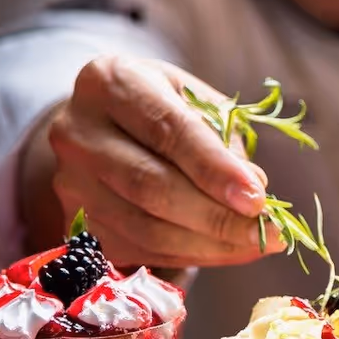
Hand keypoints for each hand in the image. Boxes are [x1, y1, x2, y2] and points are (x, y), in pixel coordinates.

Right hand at [23, 55, 284, 268]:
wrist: (106, 124)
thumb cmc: (163, 104)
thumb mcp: (197, 100)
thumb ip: (224, 137)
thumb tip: (253, 188)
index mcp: (110, 82)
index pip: (167, 130)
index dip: (215, 169)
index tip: (257, 197)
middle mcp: (78, 131)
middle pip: (150, 185)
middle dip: (217, 216)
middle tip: (268, 230)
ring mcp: (70, 182)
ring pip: (144, 227)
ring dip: (209, 244)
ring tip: (256, 243)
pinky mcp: (76, 223)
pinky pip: (138, 250)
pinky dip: (190, 256)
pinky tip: (227, 250)